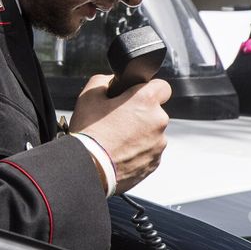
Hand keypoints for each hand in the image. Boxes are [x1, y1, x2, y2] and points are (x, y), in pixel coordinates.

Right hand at [70, 73, 170, 192]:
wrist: (88, 168)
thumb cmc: (89, 132)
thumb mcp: (89, 95)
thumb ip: (105, 81)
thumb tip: (113, 82)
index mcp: (146, 101)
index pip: (162, 86)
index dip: (147, 89)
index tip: (135, 96)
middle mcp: (158, 122)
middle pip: (154, 112)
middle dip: (139, 114)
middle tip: (117, 121)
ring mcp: (159, 145)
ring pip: (152, 133)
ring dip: (139, 134)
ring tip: (116, 140)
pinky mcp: (154, 163)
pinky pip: (148, 152)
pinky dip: (137, 152)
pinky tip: (119, 153)